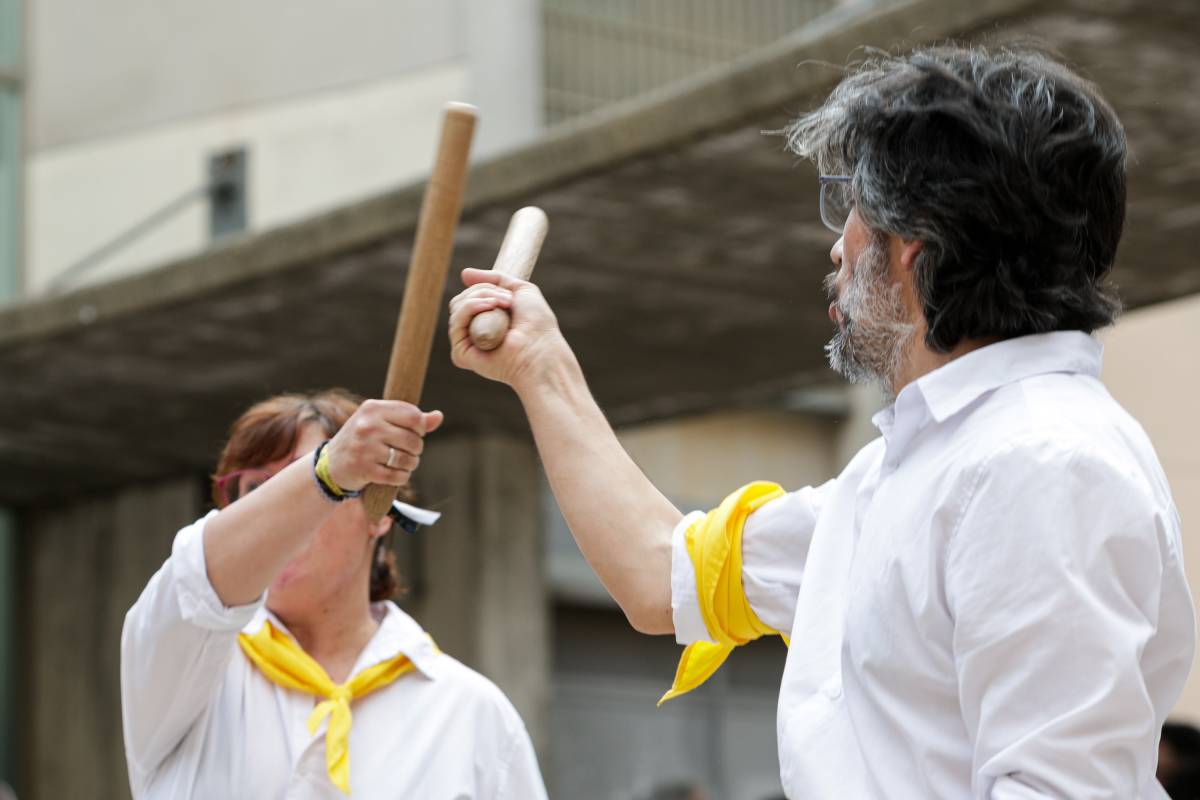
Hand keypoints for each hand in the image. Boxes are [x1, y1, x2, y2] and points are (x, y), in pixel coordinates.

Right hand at [323, 400, 442, 490]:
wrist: (331, 465)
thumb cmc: (364, 440)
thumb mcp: (382, 422)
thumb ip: (411, 419)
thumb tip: (439, 416)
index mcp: (373, 408)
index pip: (413, 415)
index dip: (421, 427)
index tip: (415, 433)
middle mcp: (367, 425)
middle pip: (413, 439)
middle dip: (416, 449)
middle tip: (409, 451)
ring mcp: (364, 448)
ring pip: (407, 459)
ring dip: (411, 464)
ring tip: (404, 463)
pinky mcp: (364, 469)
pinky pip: (397, 476)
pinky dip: (402, 477)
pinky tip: (397, 474)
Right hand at [448, 268, 568, 389]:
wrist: (541, 348)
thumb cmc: (537, 324)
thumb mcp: (520, 290)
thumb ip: (494, 279)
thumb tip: (464, 274)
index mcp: (486, 321)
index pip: (469, 296)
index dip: (486, 287)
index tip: (509, 294)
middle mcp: (474, 333)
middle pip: (460, 299)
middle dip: (484, 290)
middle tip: (508, 301)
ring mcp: (467, 344)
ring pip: (457, 307)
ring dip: (482, 297)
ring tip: (504, 305)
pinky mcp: (461, 354)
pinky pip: (455, 322)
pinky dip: (470, 308)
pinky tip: (489, 309)